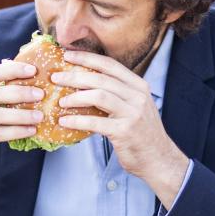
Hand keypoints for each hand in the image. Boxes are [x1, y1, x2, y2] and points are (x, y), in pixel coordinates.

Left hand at [53, 51, 189, 207]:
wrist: (158, 159)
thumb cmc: (141, 133)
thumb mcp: (133, 107)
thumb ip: (116, 94)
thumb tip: (83, 84)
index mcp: (138, 86)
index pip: (109, 64)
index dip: (87, 57)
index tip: (67, 55)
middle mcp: (137, 96)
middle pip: (101, 78)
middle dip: (74, 76)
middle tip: (56, 78)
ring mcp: (133, 113)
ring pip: (99, 96)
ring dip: (75, 97)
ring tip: (60, 101)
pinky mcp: (125, 131)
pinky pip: (95, 122)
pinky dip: (77, 121)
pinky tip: (64, 121)